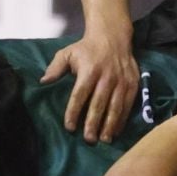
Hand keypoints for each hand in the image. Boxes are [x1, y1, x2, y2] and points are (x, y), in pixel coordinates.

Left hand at [42, 24, 137, 142]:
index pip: (80, 94)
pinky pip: (128, 104)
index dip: (74, 111)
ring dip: (110, 125)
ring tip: (104, 140)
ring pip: (115, 107)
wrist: (113, 35)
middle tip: (88, 139)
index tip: (69, 127)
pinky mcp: (133, 83)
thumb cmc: (87, 48)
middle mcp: (106, 76)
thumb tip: (43, 82)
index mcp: (89, 70)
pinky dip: (122, 119)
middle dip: (93, 123)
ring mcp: (121, 81)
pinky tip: (116, 131)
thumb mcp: (68, 53)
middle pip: (99, 103)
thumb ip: (55, 68)